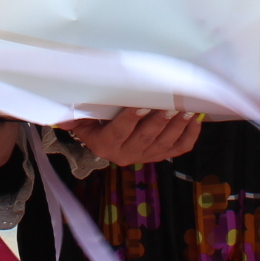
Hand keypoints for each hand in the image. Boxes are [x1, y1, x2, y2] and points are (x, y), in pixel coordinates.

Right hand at [61, 107, 200, 164]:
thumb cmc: (93, 122)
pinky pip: (178, 149)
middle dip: (160, 120)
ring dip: (177, 126)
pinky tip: (195, 120)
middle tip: (172, 104)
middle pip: (145, 138)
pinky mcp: (160, 156)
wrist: (104, 141)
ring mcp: (145, 156)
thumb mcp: (81, 121)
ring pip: (164, 143)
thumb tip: (64, 112)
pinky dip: (189, 136)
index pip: (119, 132)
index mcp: (106, 145)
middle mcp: (126, 154)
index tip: (143, 104)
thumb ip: (75, 115)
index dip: (131, 119)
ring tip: (187, 109)